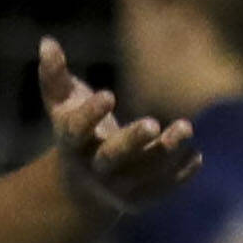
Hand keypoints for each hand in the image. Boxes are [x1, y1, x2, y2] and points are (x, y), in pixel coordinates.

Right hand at [37, 37, 198, 213]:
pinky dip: (179, 174)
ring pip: (141, 173)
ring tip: (186, 128)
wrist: (83, 187)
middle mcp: (92, 169)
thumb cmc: (77, 133)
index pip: (76, 131)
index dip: (90, 114)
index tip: (109, 95)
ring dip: (165, 152)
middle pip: (110, 158)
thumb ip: (54, 76)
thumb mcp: (63, 105)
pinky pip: (160, 189)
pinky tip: (195, 154)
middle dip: (131, 141)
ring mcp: (115, 189)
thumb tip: (47, 42)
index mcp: (72, 144)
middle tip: (152, 123)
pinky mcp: (138, 200)